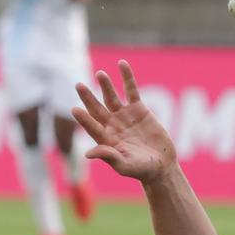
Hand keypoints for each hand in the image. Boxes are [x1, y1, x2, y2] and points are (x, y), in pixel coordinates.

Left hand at [72, 60, 177, 182]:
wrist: (160, 165)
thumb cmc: (141, 170)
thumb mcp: (124, 165)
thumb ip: (108, 157)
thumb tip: (88, 154)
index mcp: (105, 139)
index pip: (92, 126)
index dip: (84, 119)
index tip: (74, 109)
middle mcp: (111, 125)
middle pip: (97, 108)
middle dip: (88, 97)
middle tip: (78, 85)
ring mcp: (124, 115)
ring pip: (112, 97)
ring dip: (106, 85)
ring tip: (100, 74)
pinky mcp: (139, 109)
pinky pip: (131, 90)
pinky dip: (127, 77)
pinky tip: (122, 64)